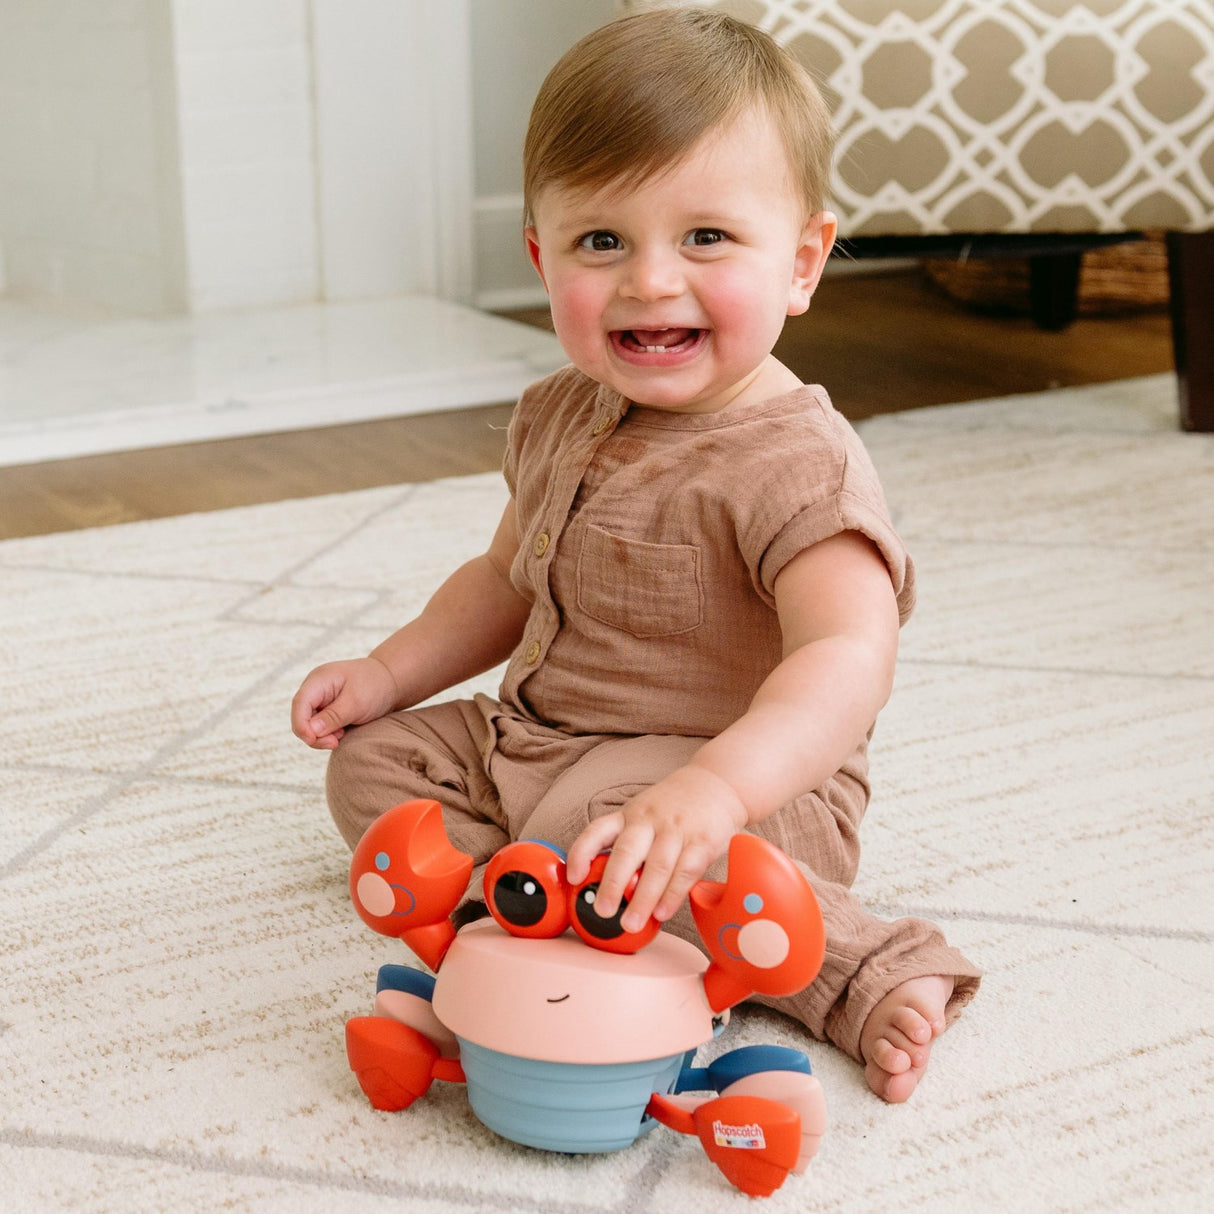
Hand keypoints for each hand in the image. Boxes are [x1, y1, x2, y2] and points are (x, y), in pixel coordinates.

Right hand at [290, 657, 398, 749]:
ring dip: (323, 736)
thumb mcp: (357, 702)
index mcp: (319, 680)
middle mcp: (315, 689)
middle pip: (301, 718)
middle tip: (336, 742)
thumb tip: (310, 731)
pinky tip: (343, 731)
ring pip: (309, 726)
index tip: (314, 740)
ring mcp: (320, 700)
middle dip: (315, 735)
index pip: (300, 704)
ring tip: (343, 733)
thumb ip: (333, 716)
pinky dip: (329, 734)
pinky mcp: (326, 710)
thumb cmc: (375, 687)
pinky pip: (320, 727)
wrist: (391, 682)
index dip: (301, 725)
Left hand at [564, 766, 748, 932]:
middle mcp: (649, 820)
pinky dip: (672, 895)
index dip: (581, 852)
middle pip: (627, 851)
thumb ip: (627, 845)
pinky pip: (685, 871)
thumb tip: (605, 888)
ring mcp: (677, 829)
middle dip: (612, 883)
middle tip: (603, 911)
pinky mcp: (703, 841)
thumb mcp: (643, 815)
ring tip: (631, 924)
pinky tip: (662, 913)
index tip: (573, 877)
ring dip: (643, 898)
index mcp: (629, 815)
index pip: (597, 831)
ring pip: (657, 866)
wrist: (717, 785)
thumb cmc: (673, 808)